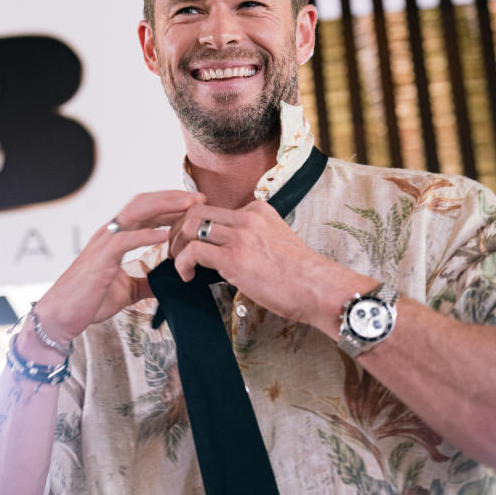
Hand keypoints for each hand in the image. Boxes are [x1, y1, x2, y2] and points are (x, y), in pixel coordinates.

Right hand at [34, 191, 204, 341]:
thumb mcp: (127, 290)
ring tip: (188, 206)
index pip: (145, 210)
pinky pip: (126, 240)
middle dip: (172, 198)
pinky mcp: (101, 258)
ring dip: (164, 207)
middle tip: (199, 198)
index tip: (194, 205)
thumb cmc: (89, 301)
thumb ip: (145, 282)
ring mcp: (104, 243)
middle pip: (143, 203)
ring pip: (136, 212)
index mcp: (116, 238)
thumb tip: (166, 283)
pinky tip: (166, 234)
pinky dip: (147, 234)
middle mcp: (110, 234)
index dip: (170, 205)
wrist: (62, 316)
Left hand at [169, 200, 374, 329]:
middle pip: (195, 210)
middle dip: (178, 230)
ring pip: (191, 225)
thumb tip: (226, 253)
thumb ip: (252, 239)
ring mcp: (241, 235)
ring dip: (177, 245)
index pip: (214, 208)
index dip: (195, 225)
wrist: (319, 288)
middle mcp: (248, 216)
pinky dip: (183, 263)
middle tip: (175, 250)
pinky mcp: (235, 257)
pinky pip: (194, 251)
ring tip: (179, 263)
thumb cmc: (300, 276)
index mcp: (258, 211)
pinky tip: (187, 276)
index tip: (190, 241)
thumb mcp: (275, 243)